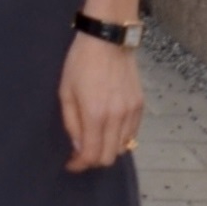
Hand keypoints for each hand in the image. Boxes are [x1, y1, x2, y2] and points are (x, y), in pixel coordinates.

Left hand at [60, 33, 143, 171]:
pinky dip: (121, 139)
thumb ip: (71, 122)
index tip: (71, 164)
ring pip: (123, 148)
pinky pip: (132, 133)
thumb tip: (78, 146)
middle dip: (93, 160)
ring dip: (108, 150)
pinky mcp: (140, 106)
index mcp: (95, 115)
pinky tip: (109, 130)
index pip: (92, 155)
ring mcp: (131, 112)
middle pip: (109, 157)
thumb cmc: (80, 62)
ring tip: (95, 141)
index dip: (80, 164)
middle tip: (81, 154)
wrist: (108, 40)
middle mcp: (117, 118)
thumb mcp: (66, 91)